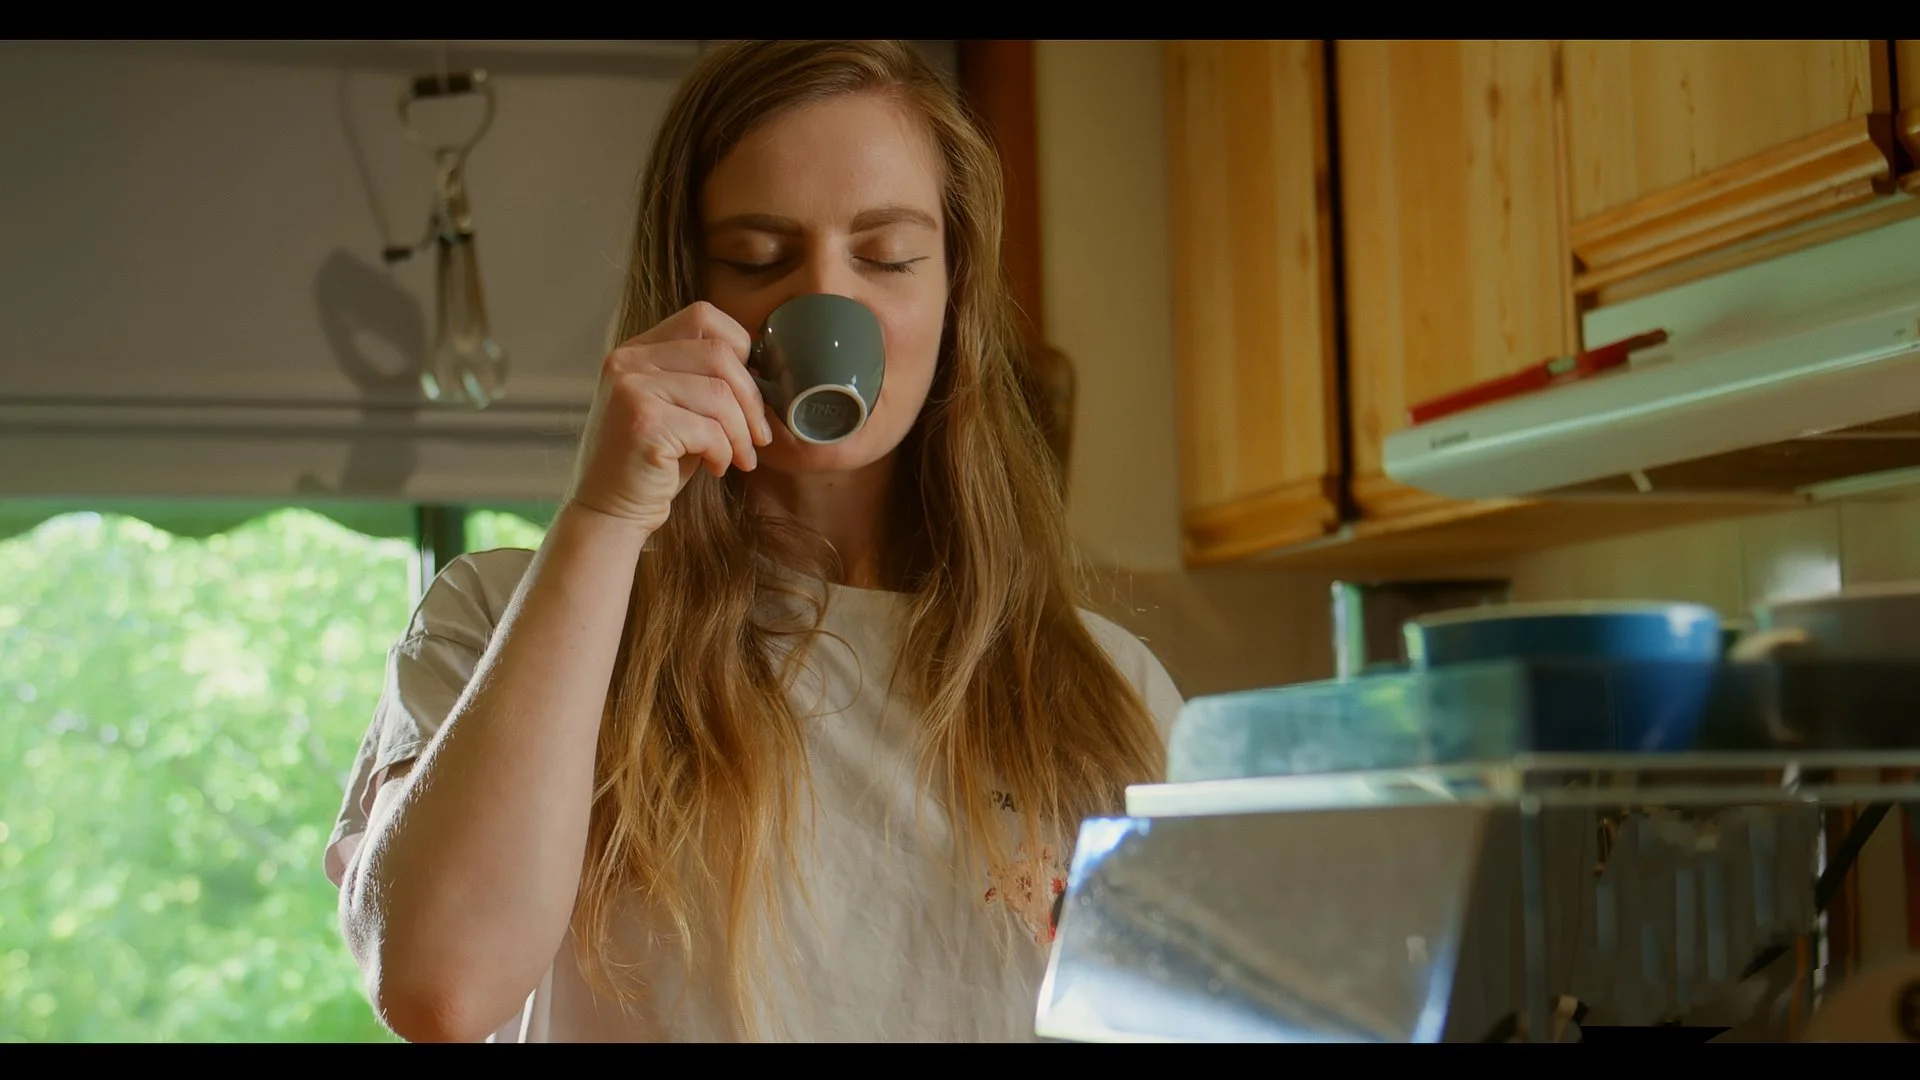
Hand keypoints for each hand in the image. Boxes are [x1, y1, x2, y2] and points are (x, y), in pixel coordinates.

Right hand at [568, 302, 772, 532]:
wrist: (611, 511)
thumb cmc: (656, 463)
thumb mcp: (679, 409)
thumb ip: (706, 380)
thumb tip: (765, 371)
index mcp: (638, 350)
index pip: (703, 317)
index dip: (740, 348)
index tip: (750, 390)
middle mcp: (628, 361)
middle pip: (720, 355)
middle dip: (752, 400)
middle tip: (759, 437)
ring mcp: (631, 389)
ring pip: (720, 394)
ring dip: (742, 433)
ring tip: (740, 458)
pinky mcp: (643, 423)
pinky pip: (710, 429)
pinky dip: (724, 453)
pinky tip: (716, 468)